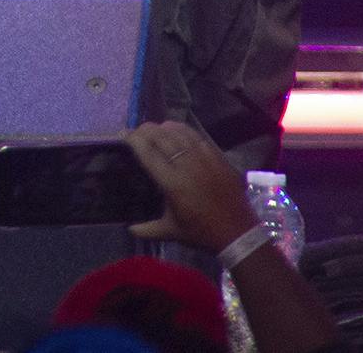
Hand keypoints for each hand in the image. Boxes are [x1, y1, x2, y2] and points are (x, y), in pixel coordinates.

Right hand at [125, 121, 257, 250]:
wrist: (239, 234)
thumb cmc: (202, 233)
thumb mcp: (172, 232)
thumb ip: (148, 229)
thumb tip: (130, 230)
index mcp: (172, 184)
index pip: (148, 153)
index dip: (133, 140)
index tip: (124, 134)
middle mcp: (187, 167)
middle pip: (162, 137)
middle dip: (146, 130)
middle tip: (136, 131)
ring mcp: (205, 160)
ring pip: (180, 134)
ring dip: (164, 128)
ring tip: (155, 128)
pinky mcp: (218, 159)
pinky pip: (198, 138)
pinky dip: (184, 131)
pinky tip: (177, 130)